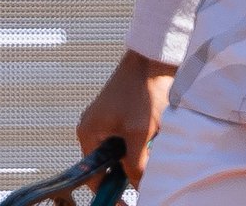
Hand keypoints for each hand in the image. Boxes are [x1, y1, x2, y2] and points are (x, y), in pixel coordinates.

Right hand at [77, 49, 176, 187]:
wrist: (156, 55)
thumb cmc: (143, 89)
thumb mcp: (140, 133)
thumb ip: (136, 164)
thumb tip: (138, 187)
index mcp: (89, 133)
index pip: (94, 177)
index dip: (110, 194)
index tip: (125, 204)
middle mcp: (94, 127)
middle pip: (111, 164)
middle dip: (130, 168)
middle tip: (147, 169)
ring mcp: (109, 118)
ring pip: (124, 150)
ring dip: (140, 152)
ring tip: (154, 139)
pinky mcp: (124, 111)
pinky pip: (131, 136)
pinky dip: (144, 139)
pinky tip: (156, 130)